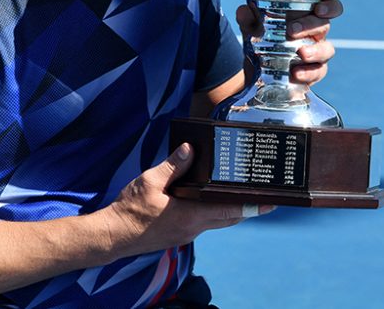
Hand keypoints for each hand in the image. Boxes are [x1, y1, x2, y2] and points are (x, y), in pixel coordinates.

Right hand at [103, 144, 273, 255]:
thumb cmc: (130, 210)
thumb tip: (190, 149)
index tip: (270, 202)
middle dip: (248, 208)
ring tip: (242, 194)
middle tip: (265, 196)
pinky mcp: (179, 233)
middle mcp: (193, 228)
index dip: (251, 206)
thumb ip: (172, 165)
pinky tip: (210, 199)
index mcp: (191, 215)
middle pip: (229, 218)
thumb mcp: (150, 181)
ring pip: (217, 221)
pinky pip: (204, 222)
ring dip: (231, 210)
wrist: (113, 235)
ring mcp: (186, 233)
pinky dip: (214, 212)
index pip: (230, 211)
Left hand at [235, 0, 341, 86]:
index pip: (320, 1)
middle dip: (311, 24)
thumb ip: (248, 19)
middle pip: (324, 23)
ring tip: (301, 53)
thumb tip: (243, 10)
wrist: (255, 71)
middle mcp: (314, 31)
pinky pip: (318, 72)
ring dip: (316, 50)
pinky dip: (309, 73)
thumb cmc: (261, 39)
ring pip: (327, 49)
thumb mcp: (251, 28)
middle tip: (292, 29)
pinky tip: (296, 73)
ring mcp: (316, 52)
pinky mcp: (314, 72)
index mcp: (305, 14)